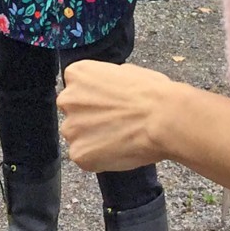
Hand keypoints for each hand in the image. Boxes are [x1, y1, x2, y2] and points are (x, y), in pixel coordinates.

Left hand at [58, 60, 173, 172]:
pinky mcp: (79, 153)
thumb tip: (108, 89)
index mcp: (77, 74)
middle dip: (90, 119)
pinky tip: (119, 150)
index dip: (95, 98)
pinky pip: (85, 158)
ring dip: (93, 139)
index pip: (77, 88)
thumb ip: (106, 81)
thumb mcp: (126, 71)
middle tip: (115, 124)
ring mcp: (70, 128)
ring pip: (78, 137)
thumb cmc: (152, 93)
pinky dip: (99, 158)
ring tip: (120, 138)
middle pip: (74, 113)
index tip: (110, 104)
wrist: (162, 119)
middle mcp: (67, 99)